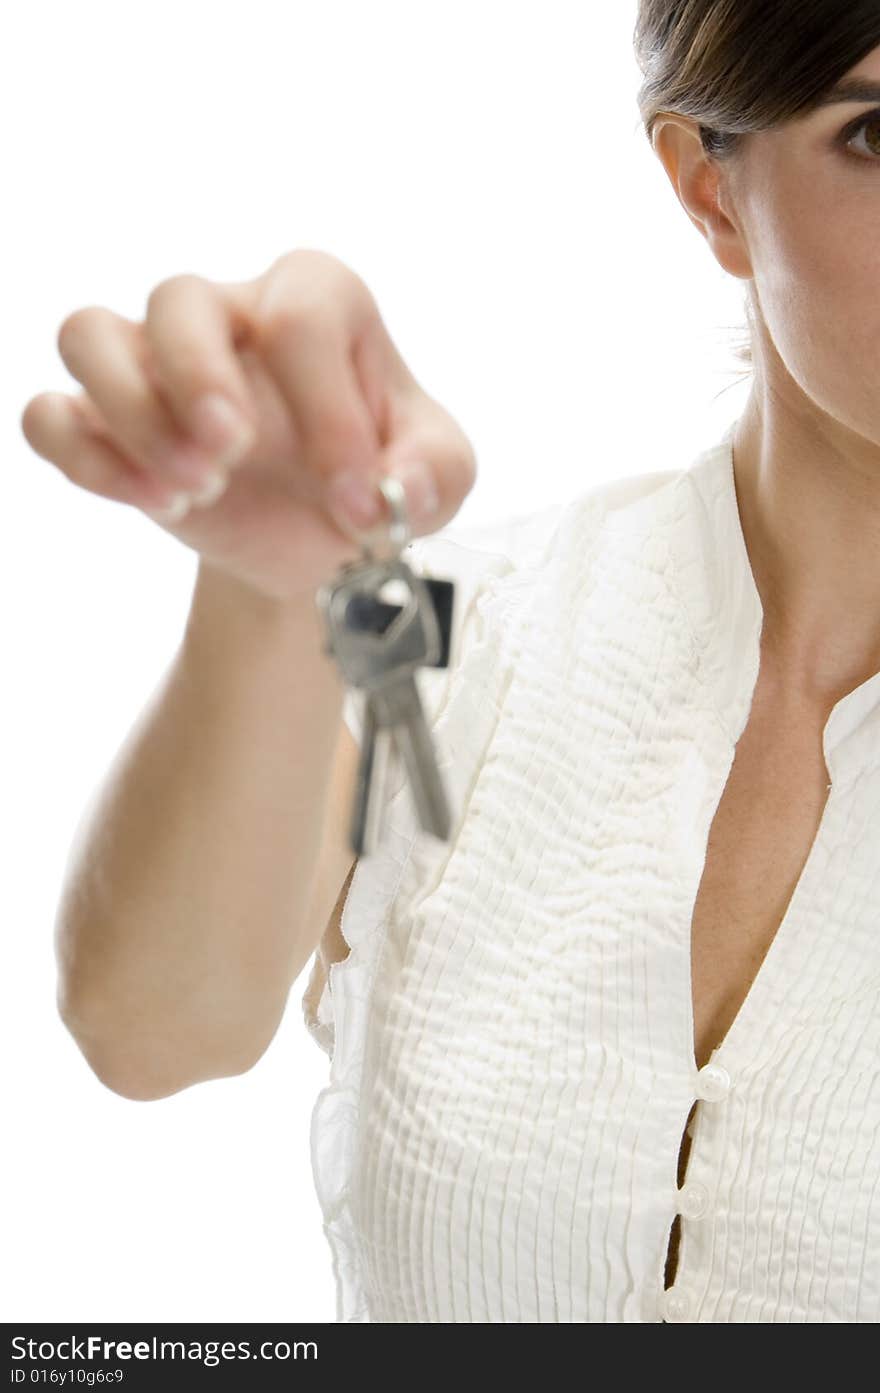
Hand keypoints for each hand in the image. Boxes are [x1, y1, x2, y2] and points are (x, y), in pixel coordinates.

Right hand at [20, 248, 476, 601]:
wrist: (315, 535)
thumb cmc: (376, 479)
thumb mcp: (437, 477)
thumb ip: (437, 472)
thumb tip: (397, 492)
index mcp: (317, 301)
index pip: (301, 320)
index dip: (329, 417)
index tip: (358, 505)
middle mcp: (227, 313)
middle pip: (176, 297)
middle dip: (199, 384)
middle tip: (232, 460)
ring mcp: (157, 362)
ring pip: (89, 334)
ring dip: (132, 417)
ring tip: (193, 492)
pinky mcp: (107, 421)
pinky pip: (51, 413)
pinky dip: (84, 456)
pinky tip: (148, 501)